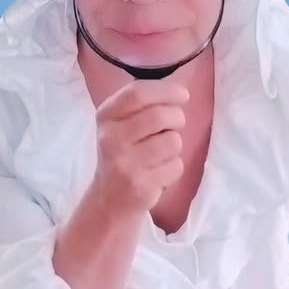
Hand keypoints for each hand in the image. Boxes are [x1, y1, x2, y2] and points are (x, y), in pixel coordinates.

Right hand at [91, 80, 189, 216]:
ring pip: (173, 140)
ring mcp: (125, 163)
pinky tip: (158, 171)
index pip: (138, 93)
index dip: (166, 90)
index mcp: (105, 116)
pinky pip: (176, 165)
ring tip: (161, 152)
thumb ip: (142, 105)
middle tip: (175, 124)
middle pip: (160, 115)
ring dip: (175, 144)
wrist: (108, 198)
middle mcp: (111, 138)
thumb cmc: (122, 152)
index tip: (182, 94)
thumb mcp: (119, 123)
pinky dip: (174, 167)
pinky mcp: (141, 185)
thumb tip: (179, 91)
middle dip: (177, 117)